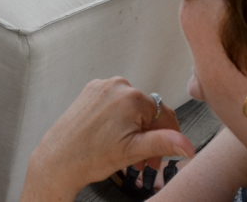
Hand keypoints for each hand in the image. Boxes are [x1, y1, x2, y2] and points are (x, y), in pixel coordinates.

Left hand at [24, 78, 193, 200]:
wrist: (59, 158)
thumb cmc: (91, 156)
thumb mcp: (134, 151)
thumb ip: (164, 143)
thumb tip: (188, 144)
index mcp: (131, 97)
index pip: (165, 114)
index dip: (169, 137)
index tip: (166, 153)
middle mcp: (116, 85)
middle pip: (148, 112)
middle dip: (150, 137)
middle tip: (146, 162)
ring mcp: (101, 87)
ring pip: (132, 109)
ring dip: (136, 131)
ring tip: (130, 155)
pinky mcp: (90, 92)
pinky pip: (115, 105)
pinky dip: (120, 121)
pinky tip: (116, 140)